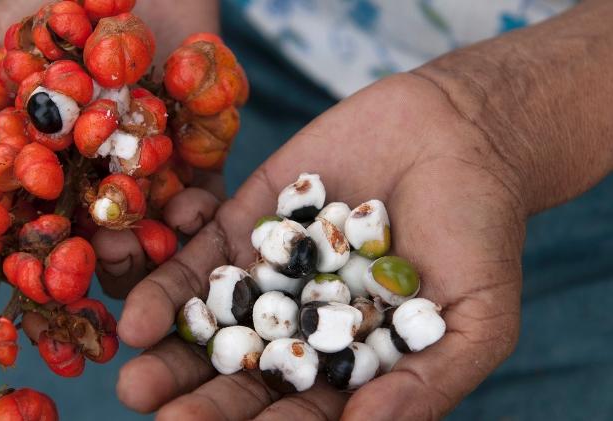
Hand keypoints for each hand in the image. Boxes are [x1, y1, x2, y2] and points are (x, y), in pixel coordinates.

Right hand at [0, 0, 221, 295]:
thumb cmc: (51, 0)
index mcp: (42, 162)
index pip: (28, 220)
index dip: (24, 250)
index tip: (23, 271)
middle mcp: (94, 174)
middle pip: (92, 237)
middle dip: (92, 258)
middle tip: (92, 261)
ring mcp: (147, 168)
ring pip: (146, 228)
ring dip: (143, 247)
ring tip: (133, 246)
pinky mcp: (196, 153)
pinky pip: (201, 192)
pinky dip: (197, 210)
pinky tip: (189, 212)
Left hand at [114, 74, 524, 418]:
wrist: (457, 133)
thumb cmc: (481, 231)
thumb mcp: (476, 318)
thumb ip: (425, 381)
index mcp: (349, 362)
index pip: (301, 411)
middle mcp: (300, 325)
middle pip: (244, 375)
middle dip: (202, 401)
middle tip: (157, 414)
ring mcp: (267, 274)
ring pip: (212, 325)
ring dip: (172, 355)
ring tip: (134, 379)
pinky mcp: (246, 223)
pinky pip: (200, 260)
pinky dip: (169, 288)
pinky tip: (137, 318)